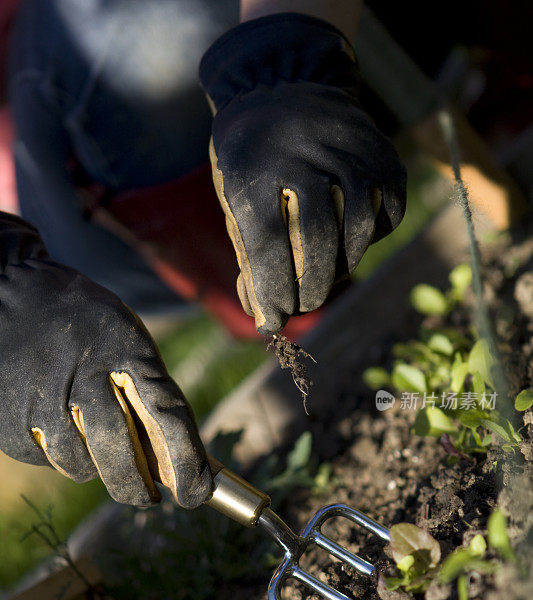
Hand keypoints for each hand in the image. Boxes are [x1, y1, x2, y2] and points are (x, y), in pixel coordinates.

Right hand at [0, 213, 211, 506]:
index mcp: (128, 353)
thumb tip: (169, 464)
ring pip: (79, 465)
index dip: (187, 462)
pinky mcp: (10, 417)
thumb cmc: (85, 324)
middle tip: (146, 499)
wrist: (11, 292)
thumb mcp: (127, 341)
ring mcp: (44, 399)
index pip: (169, 417)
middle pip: (119, 453)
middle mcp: (86, 377)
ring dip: (93, 466)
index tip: (196, 495)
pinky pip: (45, 459)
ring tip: (91, 442)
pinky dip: (57, 454)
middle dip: (135, 487)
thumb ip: (149, 394)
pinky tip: (56, 426)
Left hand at [200, 13, 405, 333]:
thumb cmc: (251, 156)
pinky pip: (385, 216)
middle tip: (302, 308)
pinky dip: (368, 241)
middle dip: (310, 289)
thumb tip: (267, 320)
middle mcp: (305, 151)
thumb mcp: (234, 194)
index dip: (273, 290)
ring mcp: (350, 148)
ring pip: (357, 230)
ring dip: (341, 269)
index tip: (274, 320)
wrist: (284, 84)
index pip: (267, 242)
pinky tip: (347, 245)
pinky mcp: (383, 155)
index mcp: (256, 164)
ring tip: (322, 281)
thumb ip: (249, 254)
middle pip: (317, 240)